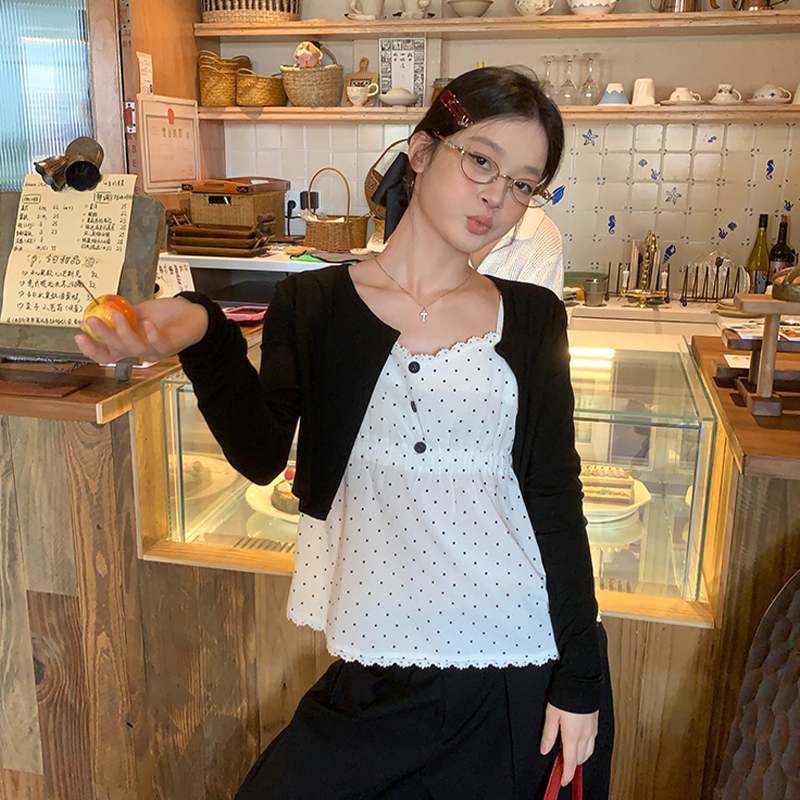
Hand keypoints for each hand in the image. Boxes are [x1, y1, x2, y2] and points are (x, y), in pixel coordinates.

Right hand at [74, 297, 208, 364]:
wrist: (191, 314)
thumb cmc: (163, 316)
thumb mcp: (136, 312)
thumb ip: (117, 315)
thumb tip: (92, 312)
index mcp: (128, 344)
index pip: (106, 354)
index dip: (91, 349)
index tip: (78, 336)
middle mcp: (140, 351)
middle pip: (117, 350)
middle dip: (103, 336)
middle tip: (92, 321)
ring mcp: (155, 350)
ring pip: (136, 348)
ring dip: (124, 333)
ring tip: (117, 316)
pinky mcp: (171, 345)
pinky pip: (159, 343)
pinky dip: (152, 335)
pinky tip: (147, 324)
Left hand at [540, 702, 597, 785]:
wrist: (582, 680)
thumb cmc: (566, 695)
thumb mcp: (551, 714)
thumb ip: (548, 734)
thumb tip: (545, 750)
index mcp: (573, 735)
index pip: (571, 762)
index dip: (567, 774)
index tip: (563, 781)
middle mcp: (585, 735)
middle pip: (580, 759)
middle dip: (572, 765)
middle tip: (562, 764)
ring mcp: (592, 729)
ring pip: (588, 751)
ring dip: (580, 756)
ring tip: (570, 753)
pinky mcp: (596, 723)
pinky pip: (592, 741)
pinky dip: (586, 747)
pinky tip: (579, 740)